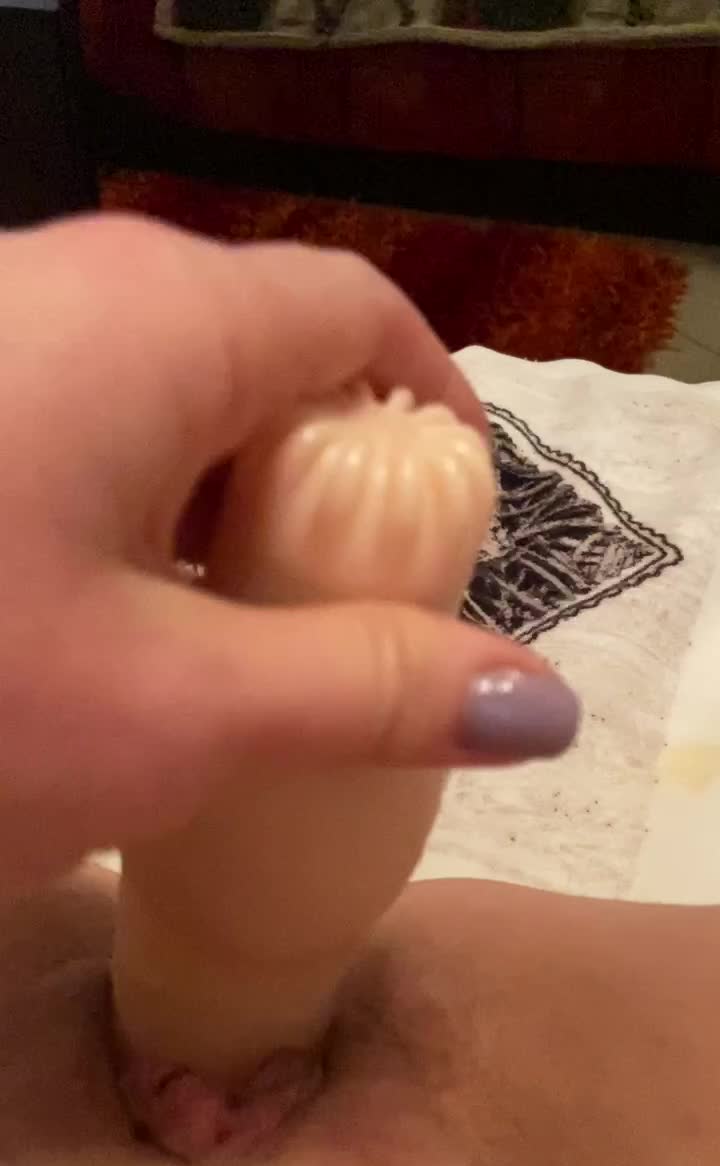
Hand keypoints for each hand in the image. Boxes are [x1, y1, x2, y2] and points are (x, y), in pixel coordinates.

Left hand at [0, 214, 576, 896]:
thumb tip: (542, 698)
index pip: (359, 311)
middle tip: (346, 606)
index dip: (433, 409)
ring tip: (231, 629)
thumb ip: (367, 693)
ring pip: (157, 392)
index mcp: (153, 320)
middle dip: (328, 473)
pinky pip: (68, 419)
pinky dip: (125, 504)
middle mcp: (62, 284)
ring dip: (221, 500)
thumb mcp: (170, 715)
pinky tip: (98, 611)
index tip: (453, 519)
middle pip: (259, 349)